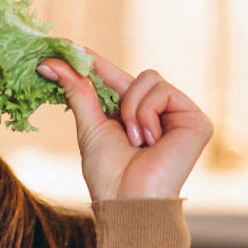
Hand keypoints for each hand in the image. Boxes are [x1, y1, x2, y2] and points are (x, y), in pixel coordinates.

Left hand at [37, 52, 211, 200]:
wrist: (128, 201)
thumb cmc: (109, 174)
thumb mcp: (89, 125)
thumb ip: (77, 91)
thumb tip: (50, 62)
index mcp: (137, 114)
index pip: (118, 79)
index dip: (96, 63)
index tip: (68, 46)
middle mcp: (161, 113)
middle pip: (136, 75)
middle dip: (117, 95)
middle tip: (115, 125)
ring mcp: (180, 115)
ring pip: (149, 78)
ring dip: (132, 109)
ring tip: (135, 140)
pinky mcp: (196, 119)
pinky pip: (163, 91)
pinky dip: (147, 114)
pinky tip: (150, 141)